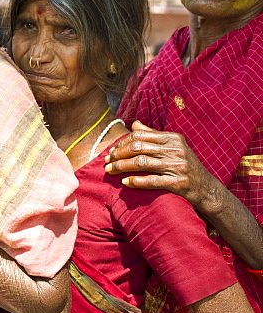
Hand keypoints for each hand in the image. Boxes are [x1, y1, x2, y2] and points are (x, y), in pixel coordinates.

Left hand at [104, 121, 220, 210]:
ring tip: (109, 171)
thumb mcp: (172, 147)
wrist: (207, 188)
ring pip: (141, 163)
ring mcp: (178, 166)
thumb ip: (153, 136)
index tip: (111, 151)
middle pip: (138, 148)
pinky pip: (152, 181)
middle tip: (106, 162)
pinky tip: (125, 182)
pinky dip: (135, 181)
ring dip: (121, 167)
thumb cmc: (184, 166)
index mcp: (173, 138)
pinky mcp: (179, 183)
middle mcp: (176, 150)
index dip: (122, 143)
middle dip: (118, 154)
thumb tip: (134, 124)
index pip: (140, 135)